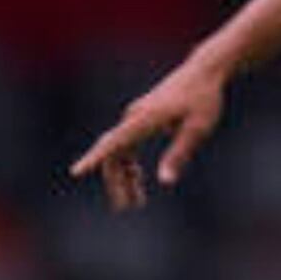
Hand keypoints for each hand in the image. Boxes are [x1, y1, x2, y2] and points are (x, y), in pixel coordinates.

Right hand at [69, 61, 224, 210]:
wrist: (204, 71)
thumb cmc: (203, 99)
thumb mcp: (198, 129)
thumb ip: (179, 154)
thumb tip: (165, 181)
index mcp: (145, 119)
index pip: (114, 142)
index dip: (94, 158)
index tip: (77, 171)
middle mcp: (134, 117)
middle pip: (114, 153)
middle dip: (116, 182)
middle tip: (126, 208)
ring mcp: (135, 117)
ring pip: (119, 152)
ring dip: (124, 177)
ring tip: (135, 203)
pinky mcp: (140, 118)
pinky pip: (126, 145)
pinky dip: (129, 164)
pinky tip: (137, 179)